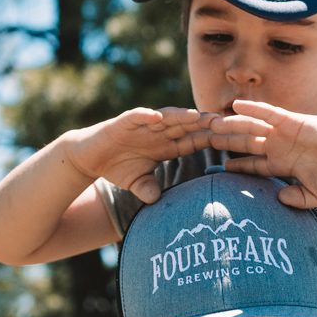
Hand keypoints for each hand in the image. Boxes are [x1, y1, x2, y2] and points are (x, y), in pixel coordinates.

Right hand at [67, 108, 217, 203]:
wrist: (88, 156)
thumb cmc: (116, 167)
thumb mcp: (137, 183)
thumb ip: (149, 190)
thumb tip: (157, 201)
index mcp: (165, 145)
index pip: (192, 140)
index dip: (209, 139)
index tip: (228, 140)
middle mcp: (157, 132)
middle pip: (185, 126)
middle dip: (203, 123)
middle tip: (223, 122)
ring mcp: (141, 125)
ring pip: (165, 118)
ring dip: (180, 116)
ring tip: (196, 116)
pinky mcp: (122, 123)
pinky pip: (136, 117)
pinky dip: (145, 116)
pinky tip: (156, 116)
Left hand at [209, 101, 316, 207]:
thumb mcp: (315, 195)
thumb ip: (296, 199)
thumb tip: (279, 199)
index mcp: (283, 163)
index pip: (254, 165)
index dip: (237, 166)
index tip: (220, 167)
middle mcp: (280, 146)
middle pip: (246, 144)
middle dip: (227, 143)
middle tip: (206, 141)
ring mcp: (284, 133)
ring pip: (252, 127)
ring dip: (232, 125)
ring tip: (213, 124)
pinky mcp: (293, 121)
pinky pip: (269, 113)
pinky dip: (253, 108)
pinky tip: (236, 106)